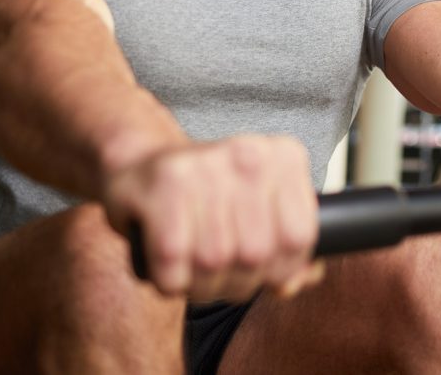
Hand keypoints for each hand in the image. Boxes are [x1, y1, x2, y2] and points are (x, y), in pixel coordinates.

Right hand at [102, 134, 323, 301]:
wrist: (141, 163)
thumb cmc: (208, 196)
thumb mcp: (260, 212)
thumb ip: (287, 251)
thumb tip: (293, 284)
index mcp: (284, 157)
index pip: (299, 237)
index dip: (280, 270)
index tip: (261, 270)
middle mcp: (249, 155)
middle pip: (256, 255)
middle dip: (235, 282)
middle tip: (218, 275)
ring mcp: (205, 167)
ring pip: (214, 262)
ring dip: (200, 285)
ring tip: (193, 271)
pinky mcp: (163, 185)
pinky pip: (173, 262)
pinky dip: (169, 280)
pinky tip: (168, 266)